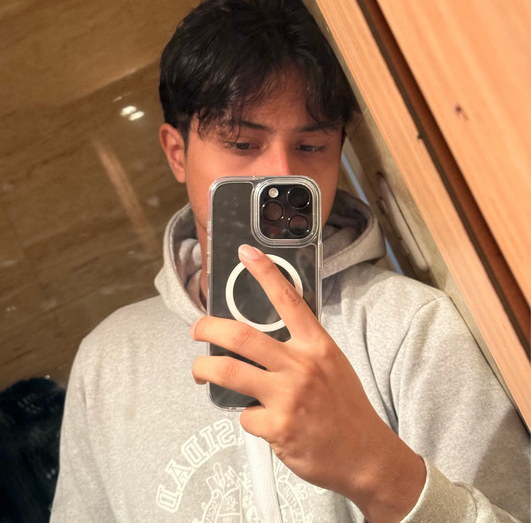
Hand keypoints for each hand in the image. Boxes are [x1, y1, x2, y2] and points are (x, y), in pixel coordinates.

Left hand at [191, 244, 424, 521]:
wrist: (366, 455)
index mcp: (317, 345)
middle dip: (209, 329)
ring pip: (229, 373)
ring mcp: (288, 397)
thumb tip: (259, 342)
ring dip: (205, 369)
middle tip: (197, 329)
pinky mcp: (278, 427)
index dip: (265, 273)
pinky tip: (261, 422)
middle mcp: (301, 366)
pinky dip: (247, 417)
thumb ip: (299, 349)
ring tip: (200, 371)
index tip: (246, 253)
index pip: (288, 300)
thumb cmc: (345, 408)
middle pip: (242, 337)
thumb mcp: (330, 365)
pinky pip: (245, 416)